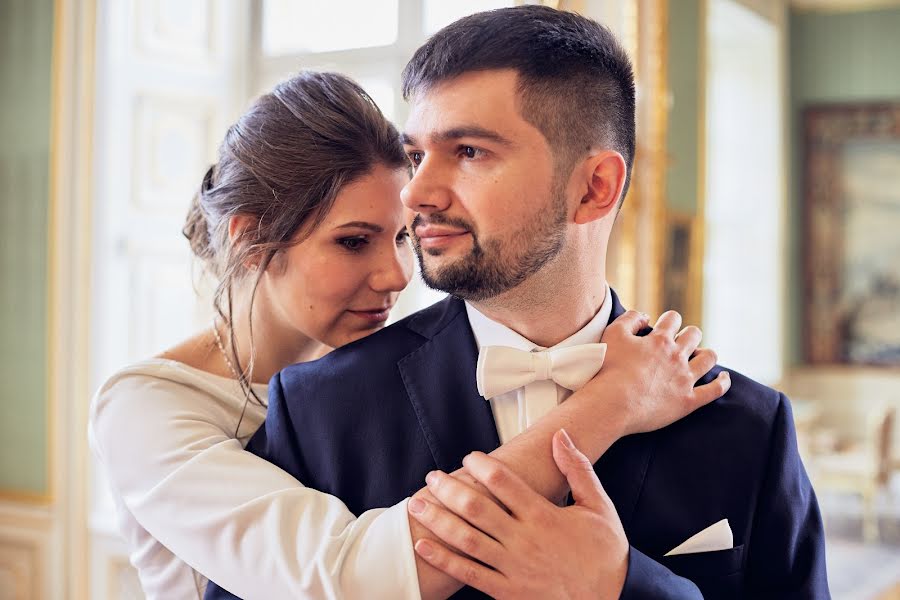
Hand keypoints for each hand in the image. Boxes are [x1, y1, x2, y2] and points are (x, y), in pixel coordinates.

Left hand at [408, 430, 626, 599]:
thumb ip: (578, 469)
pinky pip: (469, 574)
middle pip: (476, 508)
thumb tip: (560, 436)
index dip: (481, 465)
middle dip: (449, 489)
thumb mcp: (599, 506)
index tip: (469, 457)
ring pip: (466, 539)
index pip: (504, 482)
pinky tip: (423, 544)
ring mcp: (513, 568)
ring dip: (438, 519)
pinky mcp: (507, 592)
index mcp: (544, 516)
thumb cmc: (605, 553)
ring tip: (417, 504)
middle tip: (432, 477)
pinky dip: (443, 559)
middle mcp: (524, 540)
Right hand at [584, 309, 730, 436]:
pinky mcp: (688, 401)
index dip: (669, 320)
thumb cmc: (609, 369)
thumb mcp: (613, 334)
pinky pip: (715, 390)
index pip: (673, 319)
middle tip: (681, 342)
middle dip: (689, 334)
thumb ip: (629, 319)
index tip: (664, 327)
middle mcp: (676, 356)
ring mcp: (684, 379)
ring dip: (706, 354)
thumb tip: (645, 316)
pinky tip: (724, 378)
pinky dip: (723, 382)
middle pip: (693, 335)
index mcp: (659, 340)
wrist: (613, 403)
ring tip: (701, 356)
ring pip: (708, 358)